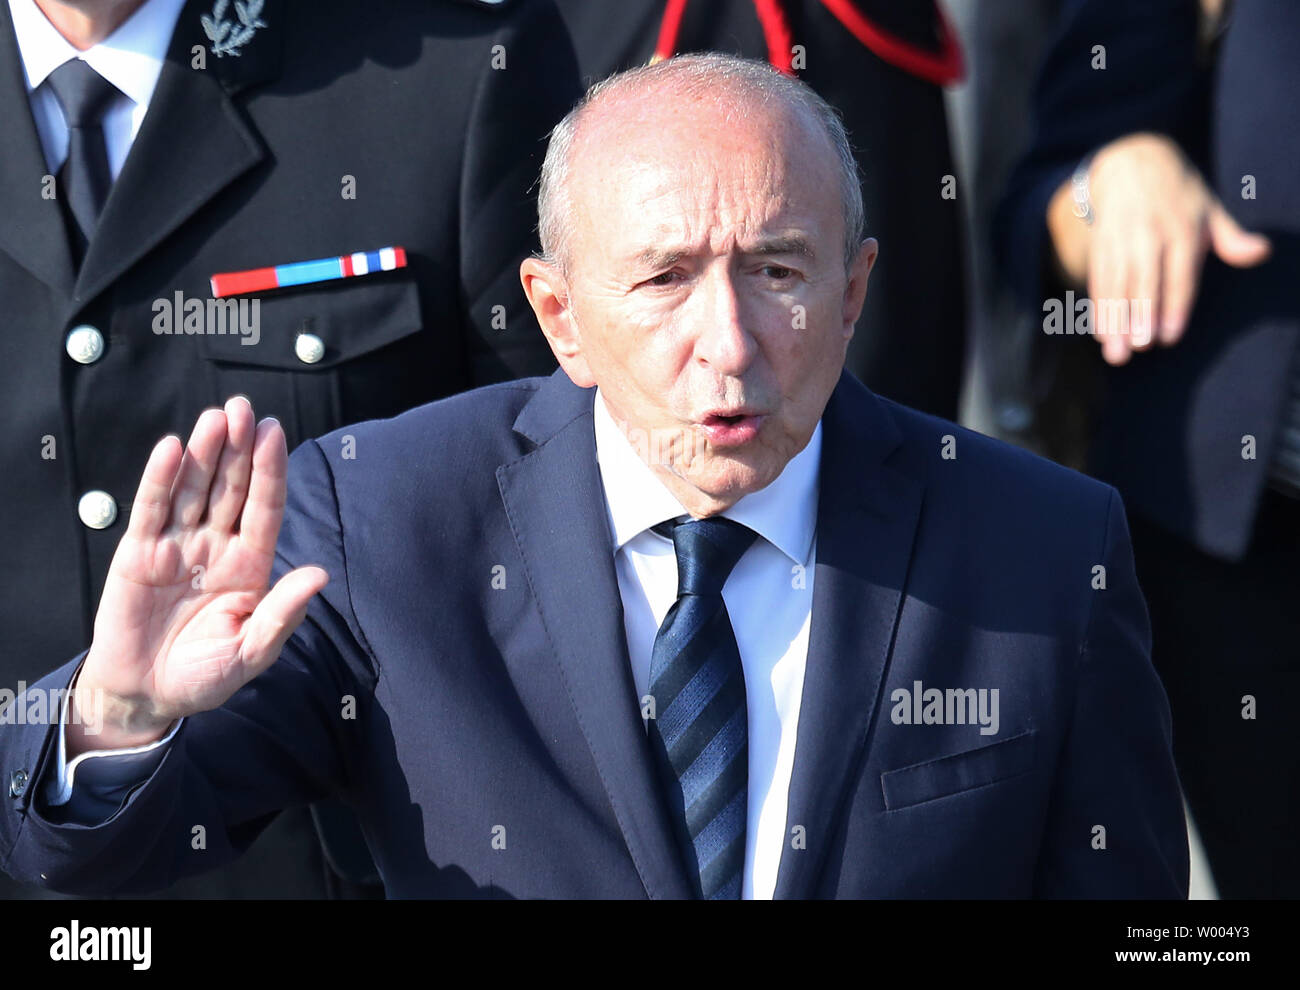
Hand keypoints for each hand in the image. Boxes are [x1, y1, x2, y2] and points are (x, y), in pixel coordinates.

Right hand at [68, 397, 328, 756]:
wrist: (147, 695)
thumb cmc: (204, 675)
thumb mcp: (251, 651)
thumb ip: (282, 613)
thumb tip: (320, 574)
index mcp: (250, 564)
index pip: (263, 507)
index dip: (269, 470)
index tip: (274, 432)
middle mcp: (216, 546)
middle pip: (230, 487)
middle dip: (238, 448)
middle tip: (244, 408)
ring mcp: (177, 546)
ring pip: (193, 489)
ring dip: (204, 453)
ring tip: (216, 417)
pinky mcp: (139, 554)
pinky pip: (151, 510)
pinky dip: (160, 479)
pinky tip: (172, 448)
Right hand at [1048, 132, 1270, 364]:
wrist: (1131, 164)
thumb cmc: (1178, 197)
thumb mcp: (1210, 210)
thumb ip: (1232, 238)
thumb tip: (1262, 252)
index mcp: (1182, 229)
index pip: (1180, 274)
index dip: (1174, 306)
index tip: (1169, 337)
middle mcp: (1149, 234)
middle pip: (1144, 280)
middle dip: (1140, 314)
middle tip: (1140, 347)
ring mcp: (1121, 239)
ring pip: (1116, 284)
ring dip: (1114, 320)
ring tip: (1115, 352)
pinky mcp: (1100, 244)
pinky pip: (1098, 279)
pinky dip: (1098, 308)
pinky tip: (1102, 334)